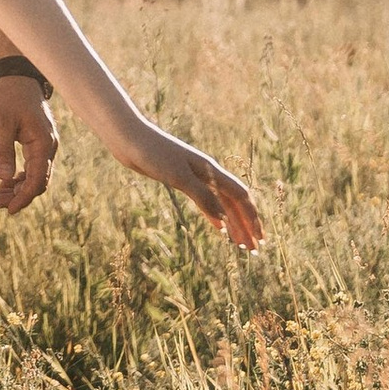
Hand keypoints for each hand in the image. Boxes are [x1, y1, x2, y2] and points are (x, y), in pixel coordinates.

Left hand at [0, 72, 57, 213]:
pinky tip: (3, 184)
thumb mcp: (1, 123)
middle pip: (38, 181)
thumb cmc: (9, 98)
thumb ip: (2, 150)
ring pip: (35, 176)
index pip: (37, 179)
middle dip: (18, 196)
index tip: (9, 210)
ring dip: (17, 188)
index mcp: (43, 143)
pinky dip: (19, 177)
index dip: (24, 197)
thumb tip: (3, 178)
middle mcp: (48, 147)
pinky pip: (32, 167)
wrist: (18, 78)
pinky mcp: (38, 143)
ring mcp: (44, 146)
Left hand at [146, 132, 263, 254]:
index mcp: (211, 171)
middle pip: (234, 203)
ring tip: (241, 245)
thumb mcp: (178, 176)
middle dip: (246, 226)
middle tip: (253, 251)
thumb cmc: (153, 153)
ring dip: (234, 224)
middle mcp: (208, 174)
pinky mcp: (182, 181)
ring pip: (222, 204)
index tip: (259, 239)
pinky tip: (220, 229)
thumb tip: (224, 220)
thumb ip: (202, 196)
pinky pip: (208, 202)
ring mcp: (195, 177)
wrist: (129, 138)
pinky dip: (217, 217)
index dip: (252, 218)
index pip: (240, 197)